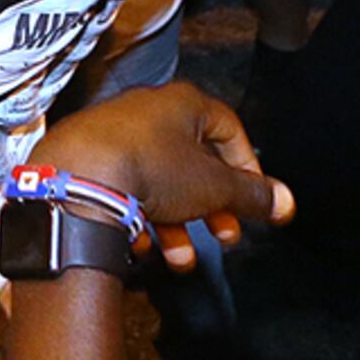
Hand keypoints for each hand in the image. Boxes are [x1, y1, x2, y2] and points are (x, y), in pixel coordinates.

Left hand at [26, 84, 290, 267]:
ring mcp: (113, 135)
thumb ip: (253, 195)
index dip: (248, 168)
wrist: (74, 179)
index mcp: (182, 104)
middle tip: (226, 234)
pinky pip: (124, 192)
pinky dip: (138, 220)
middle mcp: (146, 112)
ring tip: (179, 256)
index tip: (255, 200)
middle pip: (194, 162)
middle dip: (213, 205)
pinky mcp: (86, 161)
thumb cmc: (147, 168)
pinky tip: (141, 244)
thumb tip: (285, 201)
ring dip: (177, 224)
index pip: (230, 130)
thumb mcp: (214, 186)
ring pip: (159, 183)